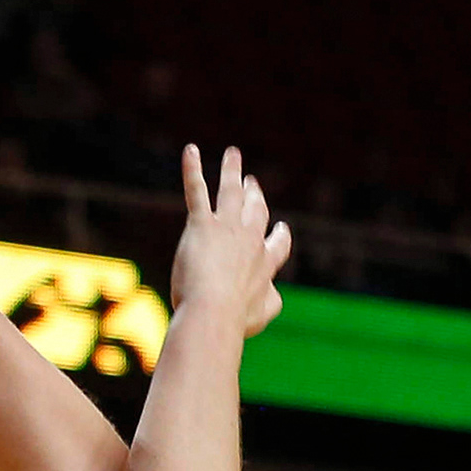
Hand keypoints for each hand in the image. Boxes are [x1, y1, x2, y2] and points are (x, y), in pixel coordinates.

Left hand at [168, 145, 292, 335]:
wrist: (215, 311)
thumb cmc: (235, 319)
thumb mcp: (262, 315)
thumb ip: (272, 301)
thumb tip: (275, 291)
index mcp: (265, 264)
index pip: (278, 245)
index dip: (279, 236)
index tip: (280, 229)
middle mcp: (250, 240)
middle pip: (256, 210)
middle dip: (255, 195)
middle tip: (252, 183)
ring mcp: (227, 228)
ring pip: (231, 191)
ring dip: (232, 171)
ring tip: (232, 155)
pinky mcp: (202, 224)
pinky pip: (197, 190)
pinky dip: (193, 169)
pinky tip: (190, 151)